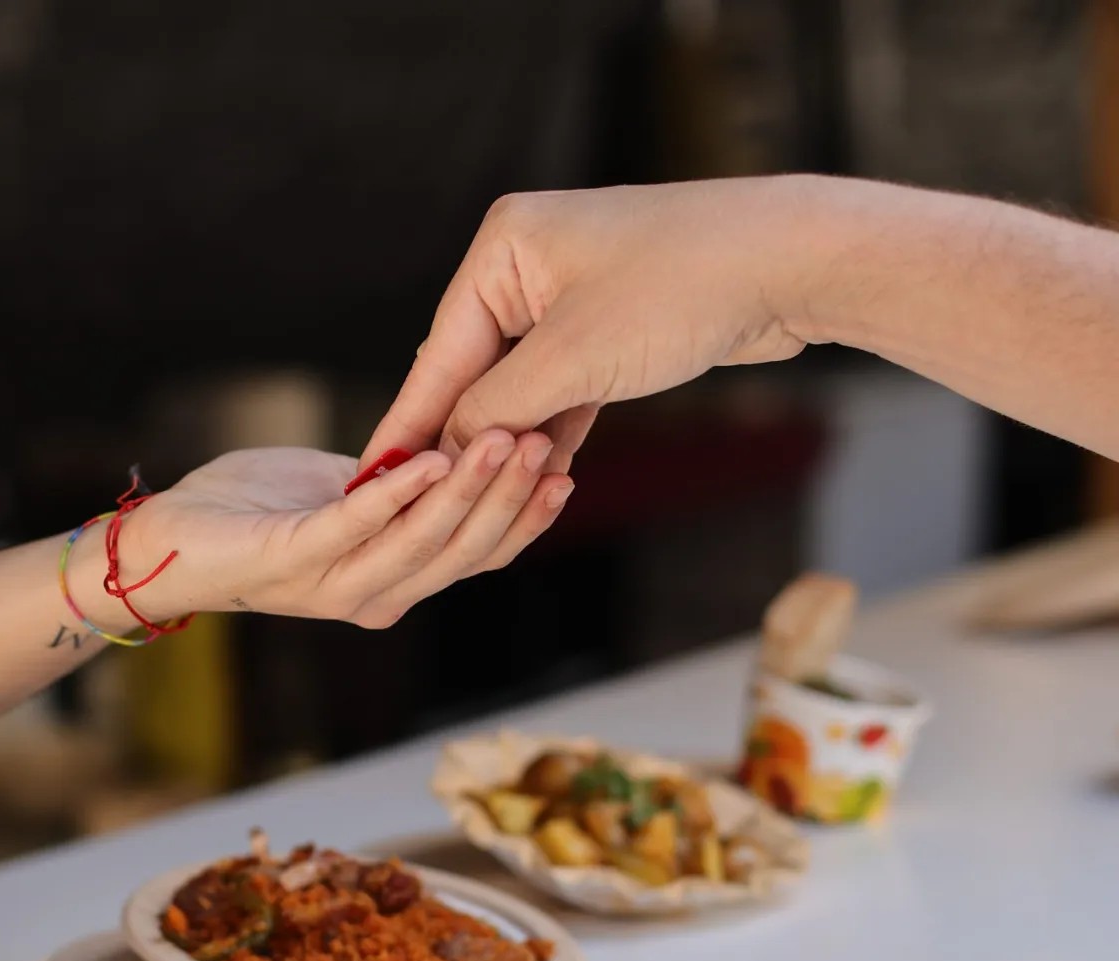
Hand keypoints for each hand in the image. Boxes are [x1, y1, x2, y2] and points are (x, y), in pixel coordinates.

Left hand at [122, 433, 572, 629]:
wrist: (171, 539)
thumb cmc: (259, 511)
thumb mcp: (348, 494)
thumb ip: (401, 487)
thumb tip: (458, 447)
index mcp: (393, 582)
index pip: (476, 558)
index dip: (524, 520)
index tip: (565, 470)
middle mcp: (373, 597)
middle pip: (460, 554)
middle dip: (508, 499)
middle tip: (542, 442)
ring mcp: (331, 587)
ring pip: (419, 546)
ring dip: (465, 493)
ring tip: (501, 441)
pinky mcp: (289, 562)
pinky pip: (354, 528)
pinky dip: (397, 495)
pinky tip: (431, 458)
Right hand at [362, 178, 820, 473]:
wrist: (792, 263)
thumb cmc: (682, 288)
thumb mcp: (571, 359)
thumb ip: (496, 409)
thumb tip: (446, 454)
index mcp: (502, 248)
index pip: (439, 355)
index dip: (409, 425)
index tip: (373, 480)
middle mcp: (528, 265)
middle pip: (475, 372)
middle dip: (465, 440)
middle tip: (431, 507)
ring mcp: (571, 295)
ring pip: (522, 387)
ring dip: (514, 444)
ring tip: (488, 503)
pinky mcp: (610, 326)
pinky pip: (563, 388)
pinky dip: (554, 431)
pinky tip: (542, 477)